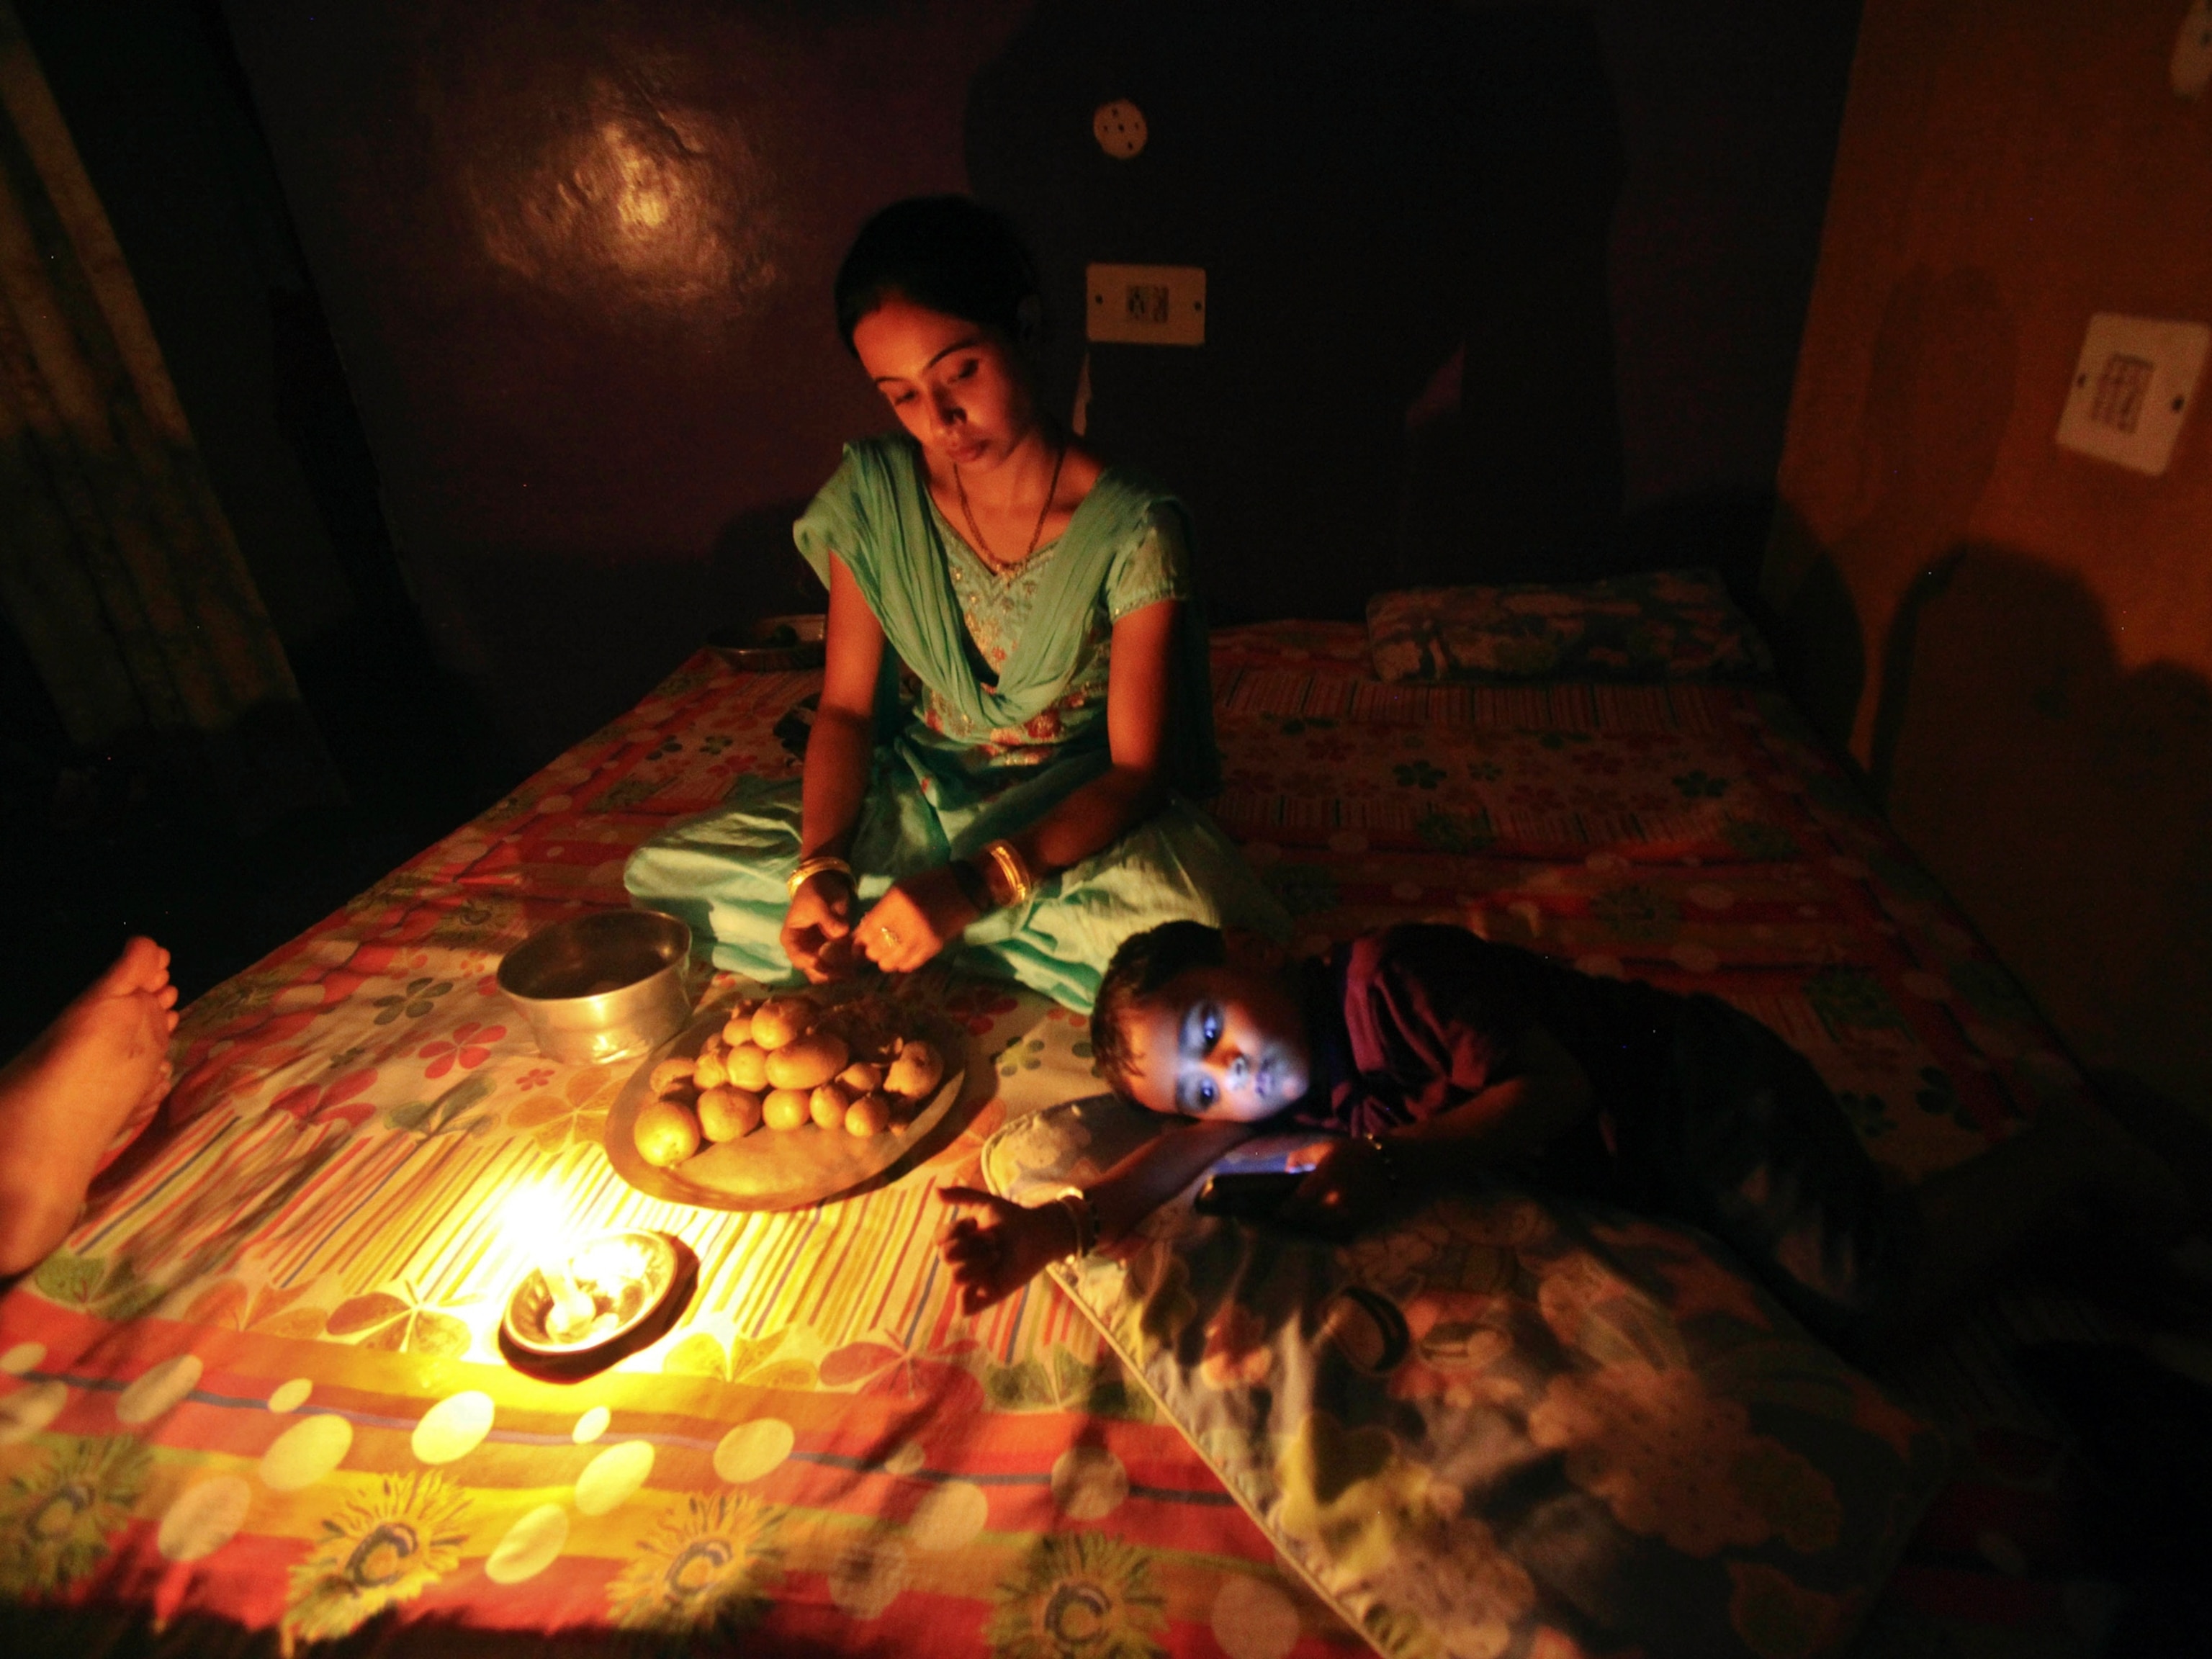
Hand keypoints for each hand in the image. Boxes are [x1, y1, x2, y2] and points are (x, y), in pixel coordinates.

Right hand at [780, 870, 857, 981]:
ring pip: (826, 973)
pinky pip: (839, 965)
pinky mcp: (833, 951)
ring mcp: (818, 953)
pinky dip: (848, 967)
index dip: (811, 963)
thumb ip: (828, 919)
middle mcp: (803, 951)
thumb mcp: (818, 903)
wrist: (825, 884)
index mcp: (792, 940)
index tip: (824, 963)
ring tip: (854, 970)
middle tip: (846, 972)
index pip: (798, 958)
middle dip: (829, 974)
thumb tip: (841, 932)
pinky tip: (859, 966)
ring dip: (839, 974)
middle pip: (813, 971)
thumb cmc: (815, 893)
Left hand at [854, 866, 980, 974]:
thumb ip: (880, 910)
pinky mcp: (934, 946)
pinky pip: (910, 964)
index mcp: (895, 901)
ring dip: (885, 961)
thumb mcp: (900, 890)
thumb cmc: (928, 884)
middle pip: (877, 948)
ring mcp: (921, 935)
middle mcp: (906, 920)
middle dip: (871, 952)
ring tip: (886, 957)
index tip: (857, 946)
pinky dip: (902, 964)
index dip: (859, 941)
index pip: (868, 929)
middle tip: (873, 950)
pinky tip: (901, 959)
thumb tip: (862, 932)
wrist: (965, 887)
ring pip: (891, 961)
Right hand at [935, 1185, 1074, 1313]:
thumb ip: (960, 1195)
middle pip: (946, 1256)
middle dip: (970, 1244)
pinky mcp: (990, 1295)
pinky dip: (966, 1297)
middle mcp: (965, 1261)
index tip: (976, 1223)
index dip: (955, 1230)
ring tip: (997, 1254)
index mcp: (960, 1241)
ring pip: (956, 1276)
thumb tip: (934, 1191)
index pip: (939, 1240)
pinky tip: (982, 1281)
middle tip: (994, 1240)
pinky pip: (966, 1308)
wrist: (1039, 1232)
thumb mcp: (985, 1203)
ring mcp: (976, 1279)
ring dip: (977, 1261)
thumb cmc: (1012, 1218)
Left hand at [1277, 1137, 1396, 1237]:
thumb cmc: (1354, 1153)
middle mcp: (1335, 1200)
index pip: (1296, 1205)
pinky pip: (1338, 1234)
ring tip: (1305, 1225)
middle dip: (1298, 1220)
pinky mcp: (1361, 1223)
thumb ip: (1300, 1157)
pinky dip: (1330, 1232)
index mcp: (1324, 1179)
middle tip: (1288, 1220)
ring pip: (1322, 1229)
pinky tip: (1325, 1228)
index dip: (1284, 1211)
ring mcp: (1349, 1214)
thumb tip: (1286, 1170)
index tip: (1278, 1212)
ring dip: (1312, 1227)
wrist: (1391, 1164)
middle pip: (1307, 1219)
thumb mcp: (1325, 1148)